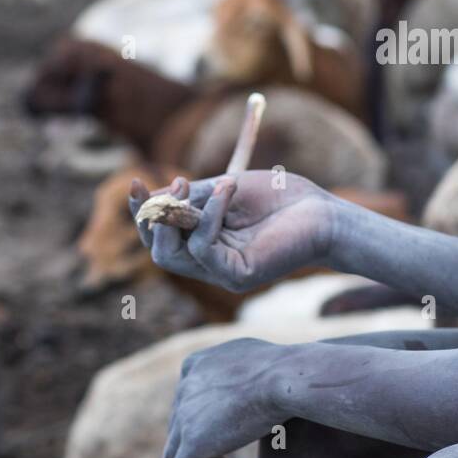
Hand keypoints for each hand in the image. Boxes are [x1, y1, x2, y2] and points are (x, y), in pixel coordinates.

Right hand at [129, 169, 335, 291]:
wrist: (323, 211)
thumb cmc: (280, 199)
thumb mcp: (226, 189)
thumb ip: (193, 197)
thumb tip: (155, 198)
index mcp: (204, 240)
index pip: (159, 234)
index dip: (141, 212)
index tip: (134, 182)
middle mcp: (208, 262)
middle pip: (158, 250)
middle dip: (154, 217)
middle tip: (175, 182)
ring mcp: (221, 272)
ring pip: (172, 255)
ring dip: (181, 213)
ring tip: (209, 182)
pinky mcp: (237, 276)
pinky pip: (204, 248)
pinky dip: (209, 215)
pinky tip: (228, 191)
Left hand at [164, 338, 286, 457]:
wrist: (290, 377)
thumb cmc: (291, 371)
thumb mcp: (262, 365)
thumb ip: (248, 376)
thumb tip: (262, 384)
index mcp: (199, 364)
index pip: (193, 401)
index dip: (211, 427)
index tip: (231, 443)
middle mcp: (187, 385)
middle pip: (187, 429)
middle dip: (211, 457)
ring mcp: (185, 413)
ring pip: (179, 457)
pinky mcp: (192, 442)